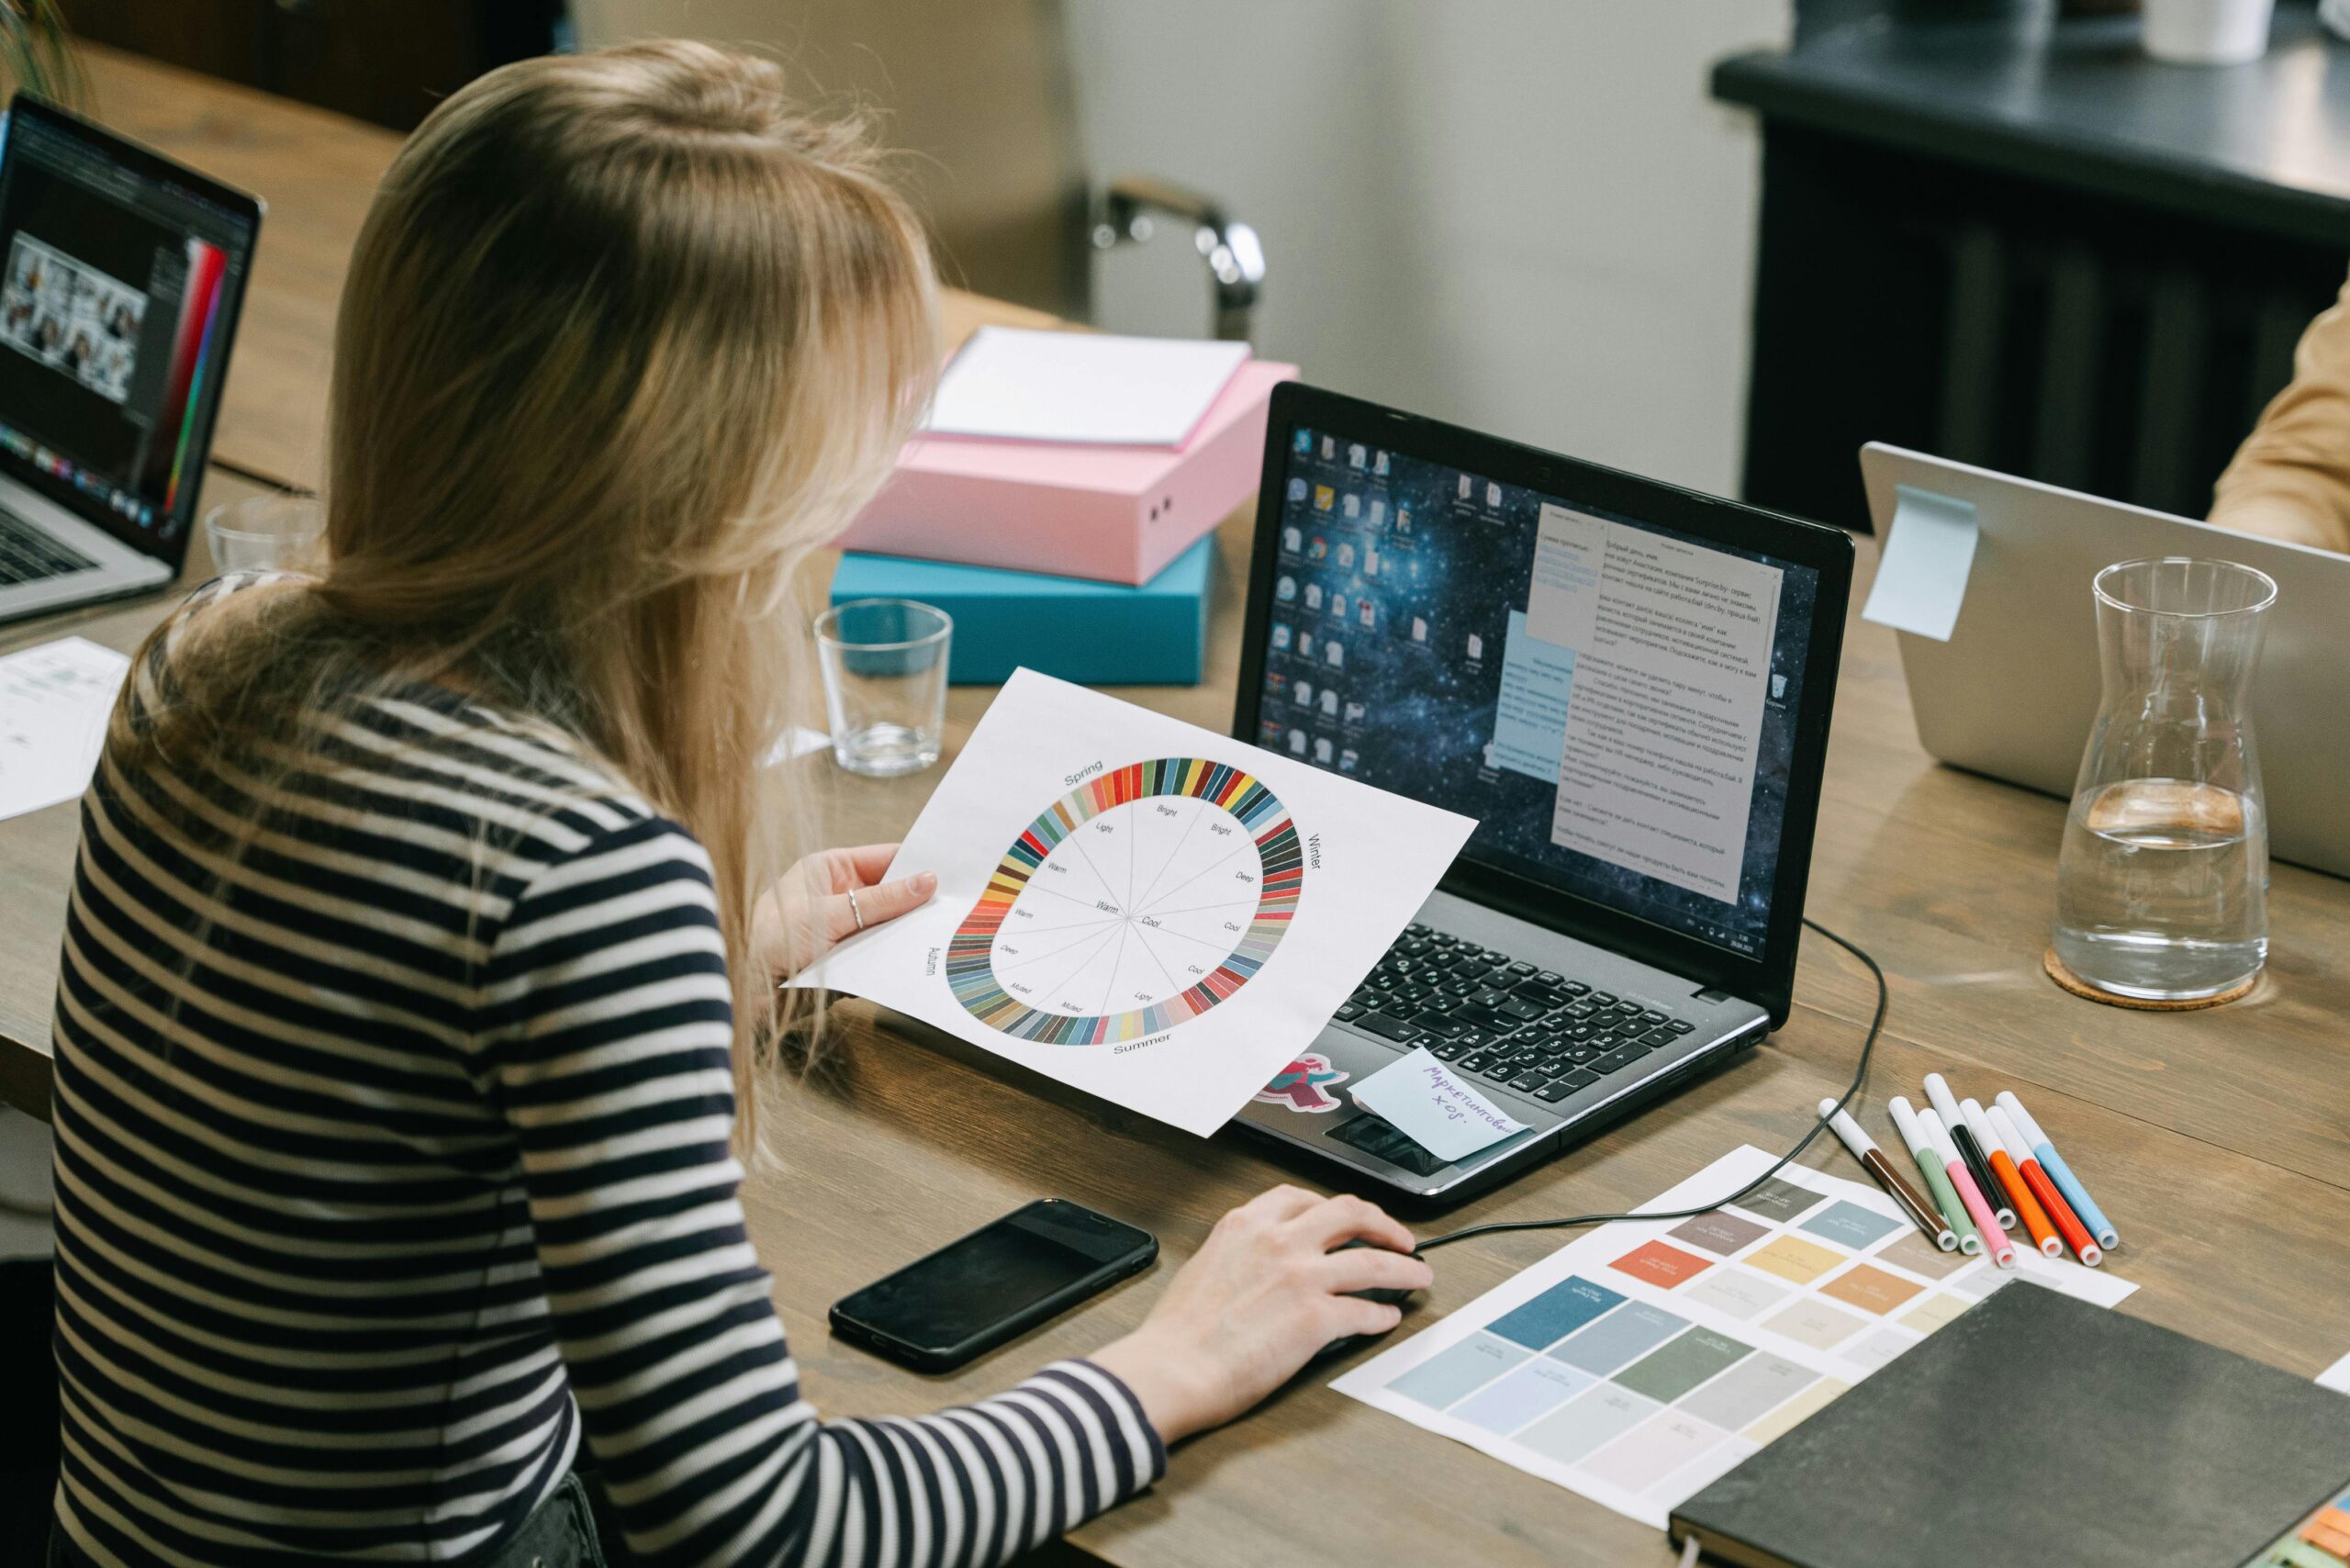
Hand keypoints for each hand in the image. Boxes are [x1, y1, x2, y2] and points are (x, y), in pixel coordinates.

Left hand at [755, 844, 936, 979]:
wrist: (746, 988)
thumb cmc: (770, 938)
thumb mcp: (828, 914)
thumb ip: (879, 900)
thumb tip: (926, 881)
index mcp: (829, 869)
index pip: (884, 858)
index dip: (916, 863)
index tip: (951, 870)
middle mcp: (838, 895)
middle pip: (890, 893)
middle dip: (916, 901)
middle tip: (955, 905)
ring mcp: (843, 926)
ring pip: (888, 924)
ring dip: (908, 931)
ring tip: (944, 933)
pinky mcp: (847, 956)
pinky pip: (880, 951)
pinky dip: (895, 955)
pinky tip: (917, 959)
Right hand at [1089, 1187, 1431, 1443]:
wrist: (1171, 1369)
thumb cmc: (1178, 1333)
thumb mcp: (1207, 1265)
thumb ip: (1242, 1252)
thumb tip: (1265, 1264)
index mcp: (1246, 1225)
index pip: (1301, 1197)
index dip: (1334, 1206)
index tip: (1347, 1217)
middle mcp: (1278, 1241)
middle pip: (1351, 1213)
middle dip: (1384, 1222)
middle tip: (1400, 1238)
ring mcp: (1301, 1277)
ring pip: (1374, 1262)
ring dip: (1404, 1269)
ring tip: (1418, 1276)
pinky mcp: (1316, 1319)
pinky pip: (1365, 1312)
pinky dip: (1383, 1315)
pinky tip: (1387, 1320)